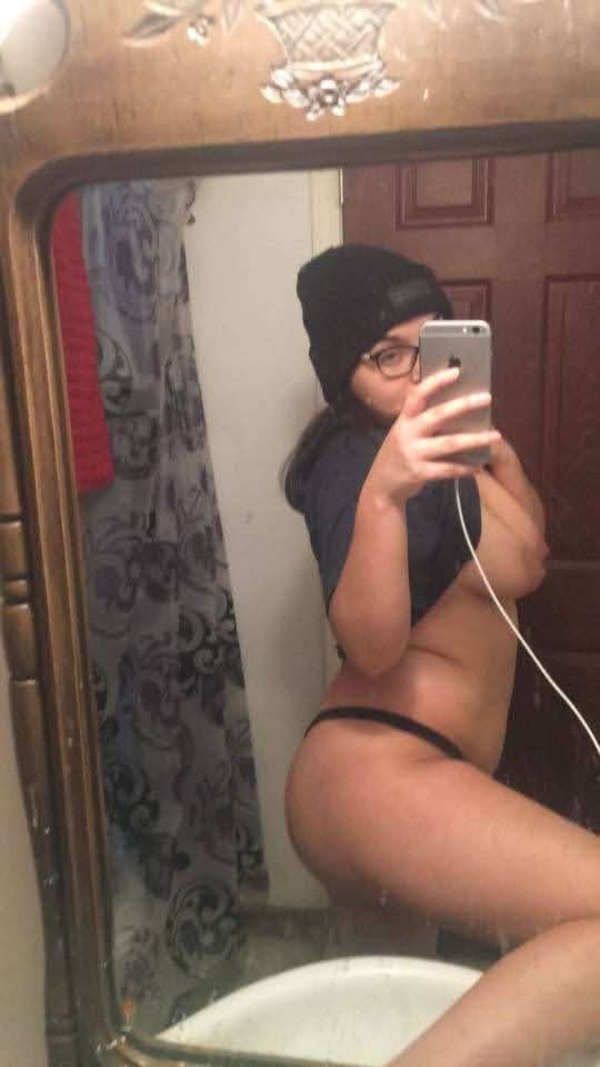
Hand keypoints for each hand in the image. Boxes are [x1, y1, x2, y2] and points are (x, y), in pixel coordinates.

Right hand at [369, 367, 500, 502]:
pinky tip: (478, 467)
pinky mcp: (419, 473)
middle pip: (438, 415)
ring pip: (449, 443)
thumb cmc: (399, 454)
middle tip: (487, 398)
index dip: (436, 382)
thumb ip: (422, 422)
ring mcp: (413, 453)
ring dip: (475, 439)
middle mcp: (407, 434)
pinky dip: (464, 468)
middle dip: (464, 405)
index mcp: (404, 420)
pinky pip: (447, 469)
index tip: (456, 371)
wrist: (381, 486)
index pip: (417, 395)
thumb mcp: (403, 433)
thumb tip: (458, 409)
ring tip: (495, 435)